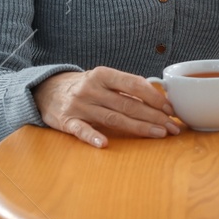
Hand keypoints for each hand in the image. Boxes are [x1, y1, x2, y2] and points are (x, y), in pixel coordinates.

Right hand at [34, 67, 181, 147]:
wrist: (46, 89)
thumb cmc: (85, 86)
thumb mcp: (104, 79)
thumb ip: (126, 87)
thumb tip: (160, 99)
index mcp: (103, 74)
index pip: (134, 85)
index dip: (155, 97)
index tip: (170, 109)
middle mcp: (91, 88)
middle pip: (127, 105)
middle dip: (154, 116)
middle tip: (172, 127)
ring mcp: (79, 105)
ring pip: (113, 118)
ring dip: (138, 127)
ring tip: (158, 134)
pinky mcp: (66, 121)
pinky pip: (81, 130)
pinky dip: (92, 137)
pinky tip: (104, 144)